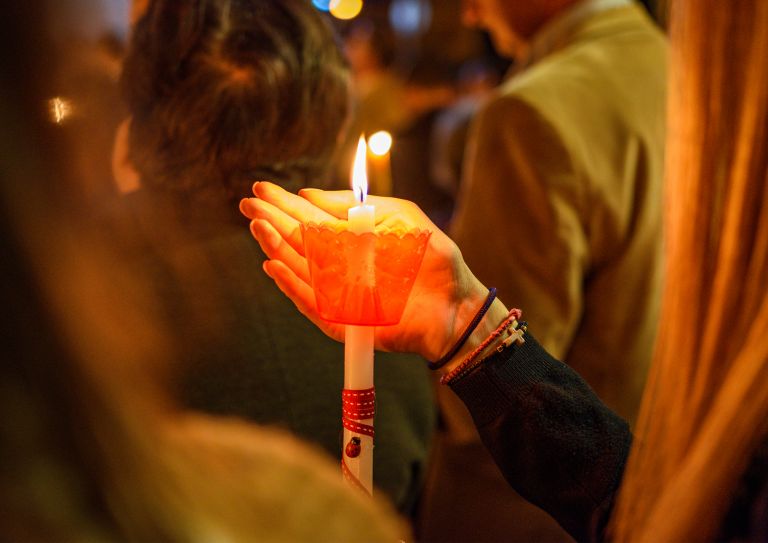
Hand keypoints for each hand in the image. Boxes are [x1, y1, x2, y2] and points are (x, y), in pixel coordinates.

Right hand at [239, 182, 493, 361]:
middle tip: (248, 204)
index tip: (260, 189)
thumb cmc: (432, 258)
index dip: (284, 204)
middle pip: (297, 242)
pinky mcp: (341, 320)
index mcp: (350, 239)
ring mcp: (337, 292)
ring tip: (259, 226)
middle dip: (271, 222)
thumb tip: (309, 194)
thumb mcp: (400, 217)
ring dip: (277, 248)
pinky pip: (311, 302)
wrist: (455, 305)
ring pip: (299, 269)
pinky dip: (293, 285)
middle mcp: (338, 265)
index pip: (309, 218)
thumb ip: (357, 206)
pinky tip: (275, 264)